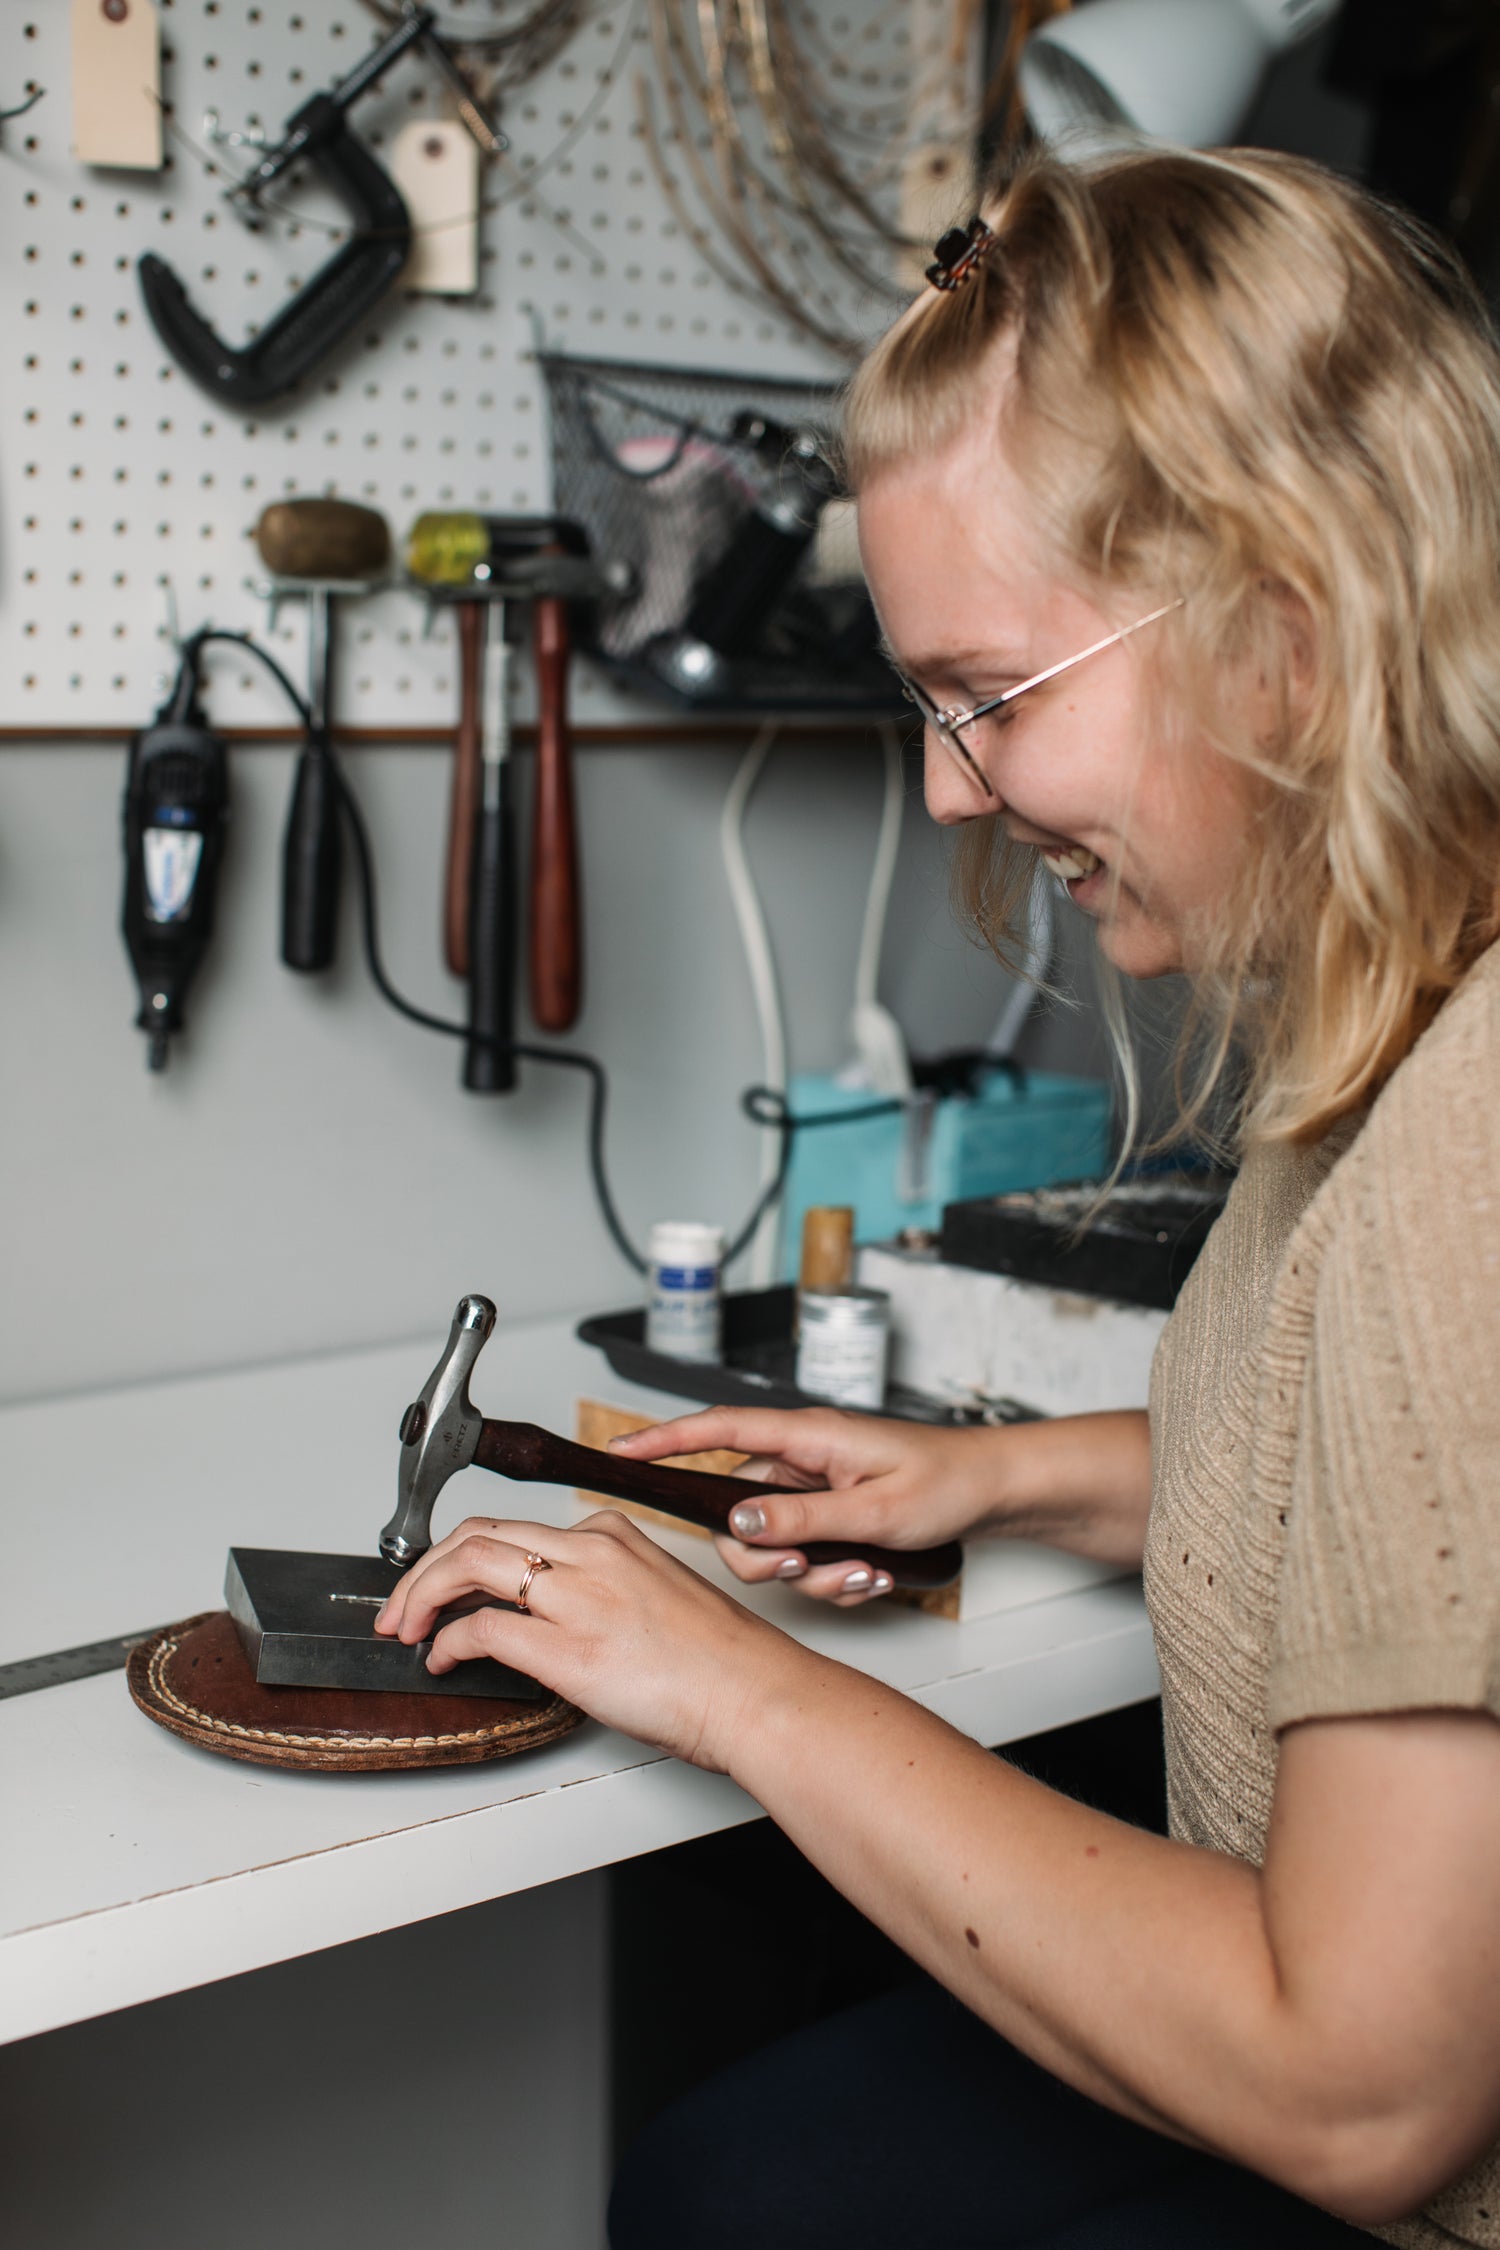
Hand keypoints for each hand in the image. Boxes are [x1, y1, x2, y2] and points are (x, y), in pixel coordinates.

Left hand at [372, 1509, 797, 1770]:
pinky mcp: (568, 1647)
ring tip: (407, 1627)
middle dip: (424, 1568)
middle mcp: (591, 1552)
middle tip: (402, 1605)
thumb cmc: (721, 1661)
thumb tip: (547, 1617)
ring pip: (469, 1564)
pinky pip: (482, 1628)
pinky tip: (444, 1660)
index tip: (444, 1583)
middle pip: (478, 1535)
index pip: (515, 1530)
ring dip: (421, 1595)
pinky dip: (449, 1642)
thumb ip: (600, 1592)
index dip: (462, 1556)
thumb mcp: (656, 1596)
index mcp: (612, 1535)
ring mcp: (578, 1596)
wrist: (755, 1693)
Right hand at [607, 1407, 1008, 1604]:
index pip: (718, 1428)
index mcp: (807, 1436)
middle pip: (738, 1511)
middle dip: (770, 1556)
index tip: (618, 1452)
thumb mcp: (874, 1510)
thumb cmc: (946, 1483)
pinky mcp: (830, 1514)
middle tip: (810, 1570)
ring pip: (773, 1543)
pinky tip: (874, 1577)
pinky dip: (834, 1574)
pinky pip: (804, 1554)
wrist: (994, 1492)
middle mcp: (802, 1458)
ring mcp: (815, 1488)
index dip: (663, 1440)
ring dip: (813, 1573)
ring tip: (865, 1575)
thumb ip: (801, 1517)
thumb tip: (737, 1524)